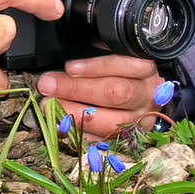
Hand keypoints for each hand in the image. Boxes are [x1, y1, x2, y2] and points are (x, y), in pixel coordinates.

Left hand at [36, 55, 163, 138]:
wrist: (144, 97)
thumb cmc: (121, 71)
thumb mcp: (113, 54)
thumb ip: (96, 52)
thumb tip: (68, 60)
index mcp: (144, 69)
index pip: (124, 65)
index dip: (95, 67)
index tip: (69, 67)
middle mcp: (146, 96)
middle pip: (115, 94)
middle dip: (77, 90)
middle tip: (48, 85)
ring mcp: (141, 120)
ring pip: (112, 122)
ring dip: (75, 114)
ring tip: (48, 106)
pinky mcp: (130, 139)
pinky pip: (106, 141)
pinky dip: (81, 134)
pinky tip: (61, 126)